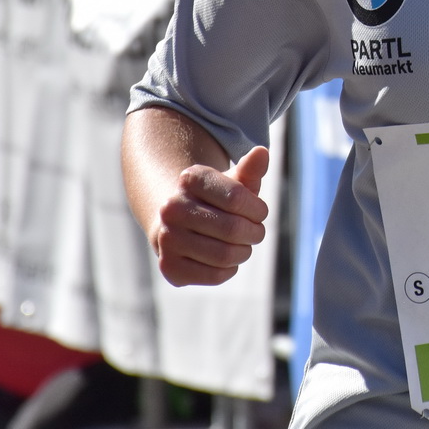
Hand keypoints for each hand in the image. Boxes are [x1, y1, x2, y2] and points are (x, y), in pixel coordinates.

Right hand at [149, 146, 270, 285]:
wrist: (179, 225)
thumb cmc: (215, 202)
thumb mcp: (234, 183)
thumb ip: (251, 169)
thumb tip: (261, 153)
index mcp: (189, 179)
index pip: (237, 198)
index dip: (257, 209)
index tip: (259, 212)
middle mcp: (171, 208)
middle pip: (233, 229)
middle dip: (254, 233)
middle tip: (256, 233)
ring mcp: (166, 239)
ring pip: (225, 254)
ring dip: (243, 252)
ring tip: (243, 246)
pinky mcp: (169, 267)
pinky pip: (215, 275)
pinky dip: (230, 269)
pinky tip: (226, 260)